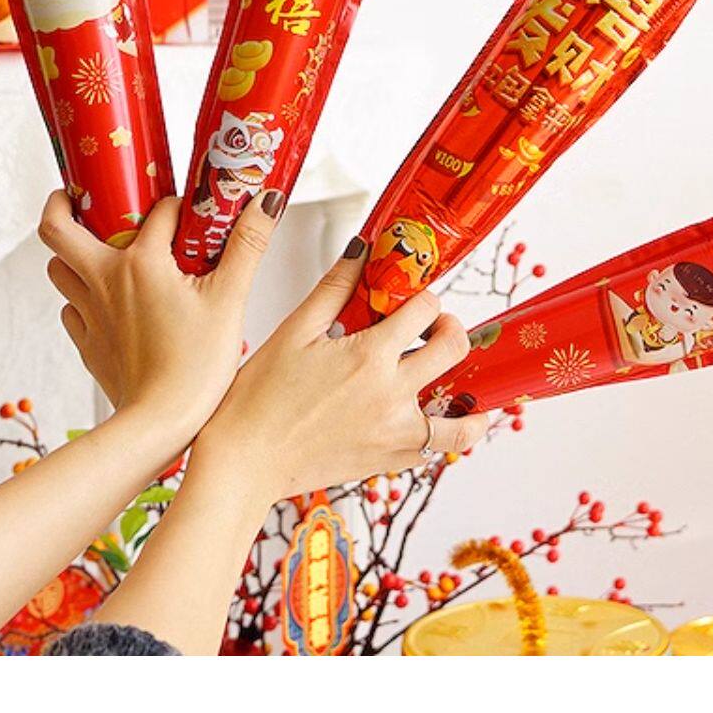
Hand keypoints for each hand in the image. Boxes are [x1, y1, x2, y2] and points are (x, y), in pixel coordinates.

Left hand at [38, 191, 272, 448]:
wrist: (159, 424)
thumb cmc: (196, 366)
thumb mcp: (231, 298)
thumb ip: (248, 244)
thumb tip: (266, 200)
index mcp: (140, 264)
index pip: (157, 212)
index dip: (176, 206)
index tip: (190, 213)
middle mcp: (104, 282)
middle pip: (57, 231)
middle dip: (61, 206)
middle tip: (78, 196)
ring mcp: (89, 313)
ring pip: (58, 269)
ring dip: (72, 253)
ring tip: (98, 248)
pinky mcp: (86, 343)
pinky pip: (70, 309)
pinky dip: (82, 297)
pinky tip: (108, 301)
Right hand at [192, 239, 490, 505]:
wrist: (243, 463)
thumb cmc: (259, 400)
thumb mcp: (295, 331)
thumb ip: (335, 288)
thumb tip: (360, 250)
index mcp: (369, 357)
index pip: (425, 309)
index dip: (423, 296)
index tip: (414, 298)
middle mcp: (391, 396)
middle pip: (455, 351)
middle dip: (451, 330)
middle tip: (434, 328)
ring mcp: (395, 435)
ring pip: (461, 418)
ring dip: (468, 397)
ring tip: (456, 381)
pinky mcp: (388, 462)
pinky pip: (436, 448)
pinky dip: (445, 434)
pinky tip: (433, 417)